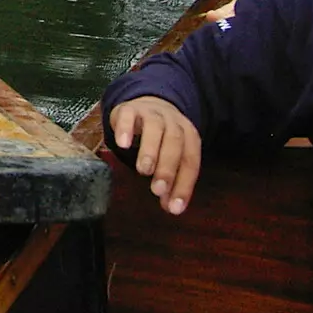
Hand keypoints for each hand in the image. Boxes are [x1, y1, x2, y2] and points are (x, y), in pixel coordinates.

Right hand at [108, 95, 201, 214]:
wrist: (149, 103)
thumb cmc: (161, 138)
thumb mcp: (171, 157)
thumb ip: (172, 181)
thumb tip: (171, 208)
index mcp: (188, 136)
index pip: (190, 161)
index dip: (184, 185)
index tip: (175, 207)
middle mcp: (173, 122)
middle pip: (175, 142)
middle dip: (167, 167)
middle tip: (157, 189)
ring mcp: (151, 113)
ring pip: (155, 128)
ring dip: (150, 150)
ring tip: (143, 170)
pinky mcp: (129, 108)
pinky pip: (128, 115)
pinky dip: (125, 129)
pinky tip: (122, 145)